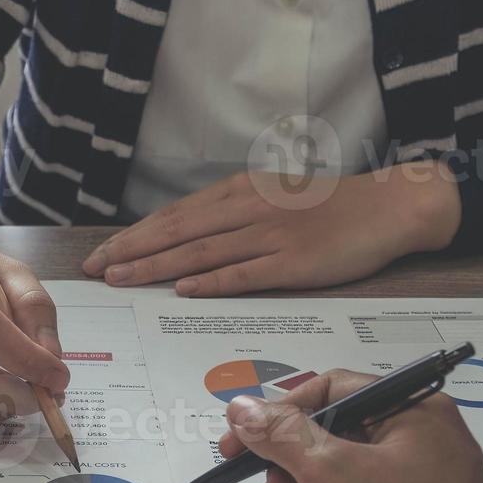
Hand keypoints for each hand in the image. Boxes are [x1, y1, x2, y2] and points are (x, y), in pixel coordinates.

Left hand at [82, 162, 461, 296]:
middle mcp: (249, 210)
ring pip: (202, 252)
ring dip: (157, 267)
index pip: (175, 215)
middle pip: (178, 232)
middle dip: (131, 252)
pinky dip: (211, 281)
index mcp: (241, 193)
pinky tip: (183, 289)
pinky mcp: (295, 262)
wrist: (388, 207)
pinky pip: (245, 272)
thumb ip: (234, 215)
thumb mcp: (275, 198)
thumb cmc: (332, 207)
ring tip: (122, 279)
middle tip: (94, 271)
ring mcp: (271, 236)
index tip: (102, 253)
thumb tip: (191, 240)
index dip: (135, 235)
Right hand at [218, 369, 482, 482]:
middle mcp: (426, 442)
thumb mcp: (333, 474)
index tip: (242, 438)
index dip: (282, 412)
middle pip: (337, 435)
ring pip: (347, 479)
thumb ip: (282, 436)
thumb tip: (244, 408)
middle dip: (296, 466)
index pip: (335, 389)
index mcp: (418, 411)